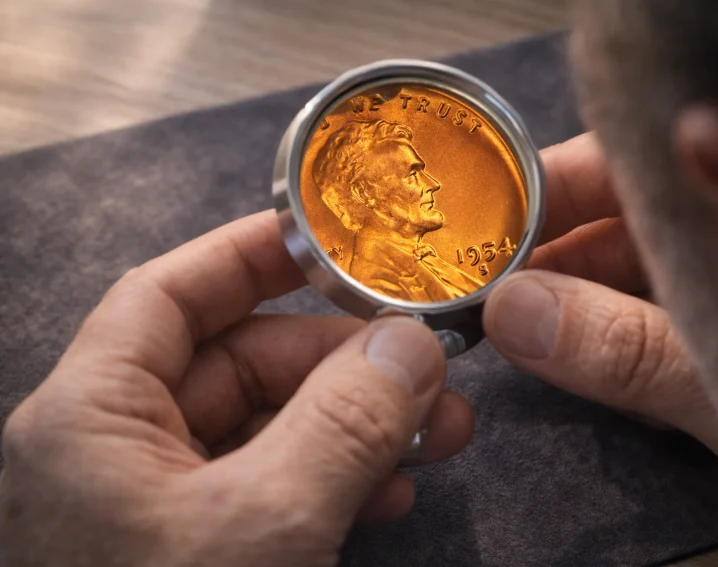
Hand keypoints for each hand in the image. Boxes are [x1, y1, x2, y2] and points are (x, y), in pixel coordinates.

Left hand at [0, 211, 473, 566]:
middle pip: (239, 363)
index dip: (251, 255)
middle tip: (432, 366)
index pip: (171, 294)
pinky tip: (391, 490)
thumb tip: (414, 342)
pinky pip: (273, 489)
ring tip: (442, 431)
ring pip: (269, 429)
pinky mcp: (198, 554)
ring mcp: (160, 508)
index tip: (335, 242)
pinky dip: (335, 479)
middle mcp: (118, 450)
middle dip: (341, 362)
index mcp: (91, 417)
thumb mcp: (262, 527)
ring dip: (356, 422)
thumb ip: (341, 424)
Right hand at [484, 133, 717, 466]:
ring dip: (560, 301)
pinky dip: (595, 336)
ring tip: (506, 328)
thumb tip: (516, 314)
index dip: (547, 185)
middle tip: (479, 292)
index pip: (625, 163)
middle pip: (610, 219)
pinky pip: (636, 318)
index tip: (483, 220)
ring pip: (617, 273)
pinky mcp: (717, 331)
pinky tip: (561, 355)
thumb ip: (635, 350)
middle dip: (541, 254)